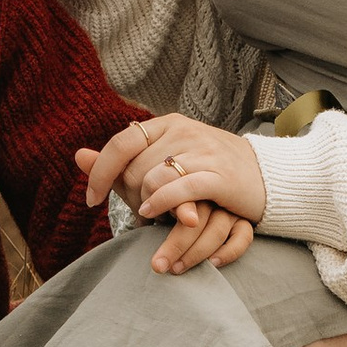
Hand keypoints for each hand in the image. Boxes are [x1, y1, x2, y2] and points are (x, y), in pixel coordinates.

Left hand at [77, 119, 267, 274]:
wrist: (268, 177)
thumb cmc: (210, 174)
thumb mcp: (164, 163)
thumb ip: (122, 161)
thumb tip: (78, 156)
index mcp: (169, 125)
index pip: (121, 143)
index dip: (100, 172)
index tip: (90, 200)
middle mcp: (184, 132)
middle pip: (136, 169)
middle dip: (130, 197)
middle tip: (140, 215)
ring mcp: (204, 151)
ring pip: (154, 179)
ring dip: (145, 206)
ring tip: (149, 221)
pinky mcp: (220, 175)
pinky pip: (180, 189)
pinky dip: (162, 204)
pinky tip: (154, 216)